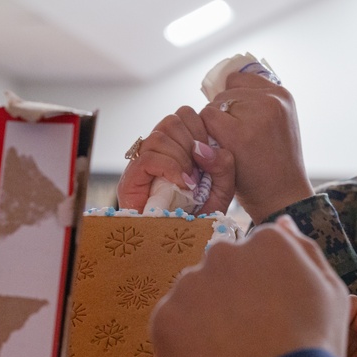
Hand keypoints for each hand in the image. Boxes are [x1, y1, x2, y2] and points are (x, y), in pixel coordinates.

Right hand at [117, 106, 236, 213]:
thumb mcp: (224, 188)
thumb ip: (223, 164)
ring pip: (160, 135)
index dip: (201, 128)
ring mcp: (144, 162)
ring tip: (191, 181)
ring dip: (181, 157)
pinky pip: (149, 158)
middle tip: (199, 168)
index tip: (209, 153)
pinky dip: (170, 168)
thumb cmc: (204, 214)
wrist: (186, 242)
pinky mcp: (132, 179)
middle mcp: (160, 149)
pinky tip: (183, 183)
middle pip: (172, 120)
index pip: (185, 114)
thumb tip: (201, 148)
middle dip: (192, 142)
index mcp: (181, 145)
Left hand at [149, 216, 349, 356]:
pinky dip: (186, 343)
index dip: (265, 287)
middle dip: (233, 296)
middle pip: (222, 270)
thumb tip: (284, 222)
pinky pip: (172, 325)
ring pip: (194, 296)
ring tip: (233, 353)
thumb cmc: (315, 344)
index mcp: (266, 240)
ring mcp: (190, 283)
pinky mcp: (164, 317)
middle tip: (252, 335)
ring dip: (207, 317)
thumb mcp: (330, 289)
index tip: (274, 313)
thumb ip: (304, 249)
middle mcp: (223, 252)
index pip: (256, 254)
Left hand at [200, 72, 314, 223]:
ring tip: (234, 147)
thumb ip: (257, 104)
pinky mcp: (238, 133)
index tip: (240, 121)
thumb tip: (224, 88)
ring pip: (215, 104)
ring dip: (216, 124)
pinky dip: (209, 134)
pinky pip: (207, 118)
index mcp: (283, 95)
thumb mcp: (276, 125)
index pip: (242, 79)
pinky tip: (225, 150)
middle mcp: (272, 100)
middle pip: (227, 91)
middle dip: (226, 113)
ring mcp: (256, 114)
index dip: (235, 99)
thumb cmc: (274, 164)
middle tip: (241, 140)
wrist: (282, 195)